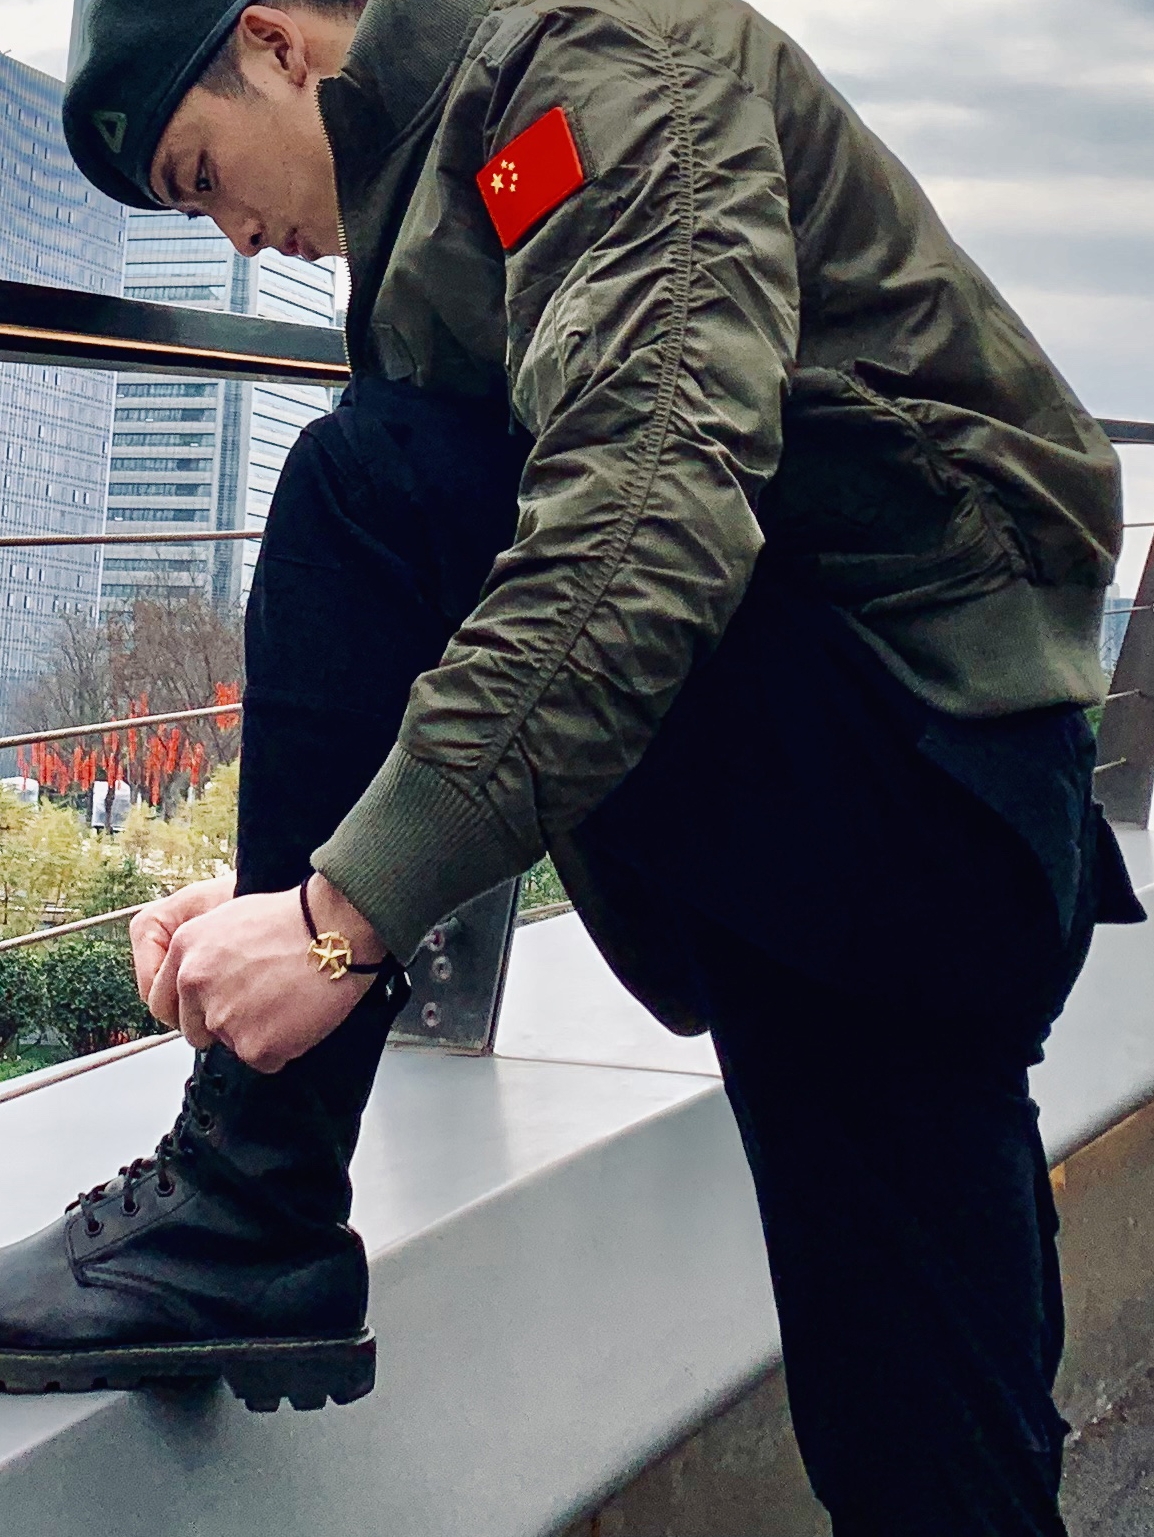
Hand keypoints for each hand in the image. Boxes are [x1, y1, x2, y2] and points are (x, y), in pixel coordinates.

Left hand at [145, 874, 387, 1072]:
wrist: (338, 929)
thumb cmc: (298, 918)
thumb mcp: (230, 917)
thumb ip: (203, 953)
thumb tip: (200, 981)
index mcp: (185, 948)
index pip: (162, 1003)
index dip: (190, 1009)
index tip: (209, 1010)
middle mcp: (194, 983)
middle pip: (196, 1030)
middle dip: (224, 1024)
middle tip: (262, 1002)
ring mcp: (222, 1016)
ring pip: (231, 1045)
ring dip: (257, 1033)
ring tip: (287, 1001)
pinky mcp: (253, 1045)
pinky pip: (264, 1060)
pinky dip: (283, 1046)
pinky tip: (299, 1016)